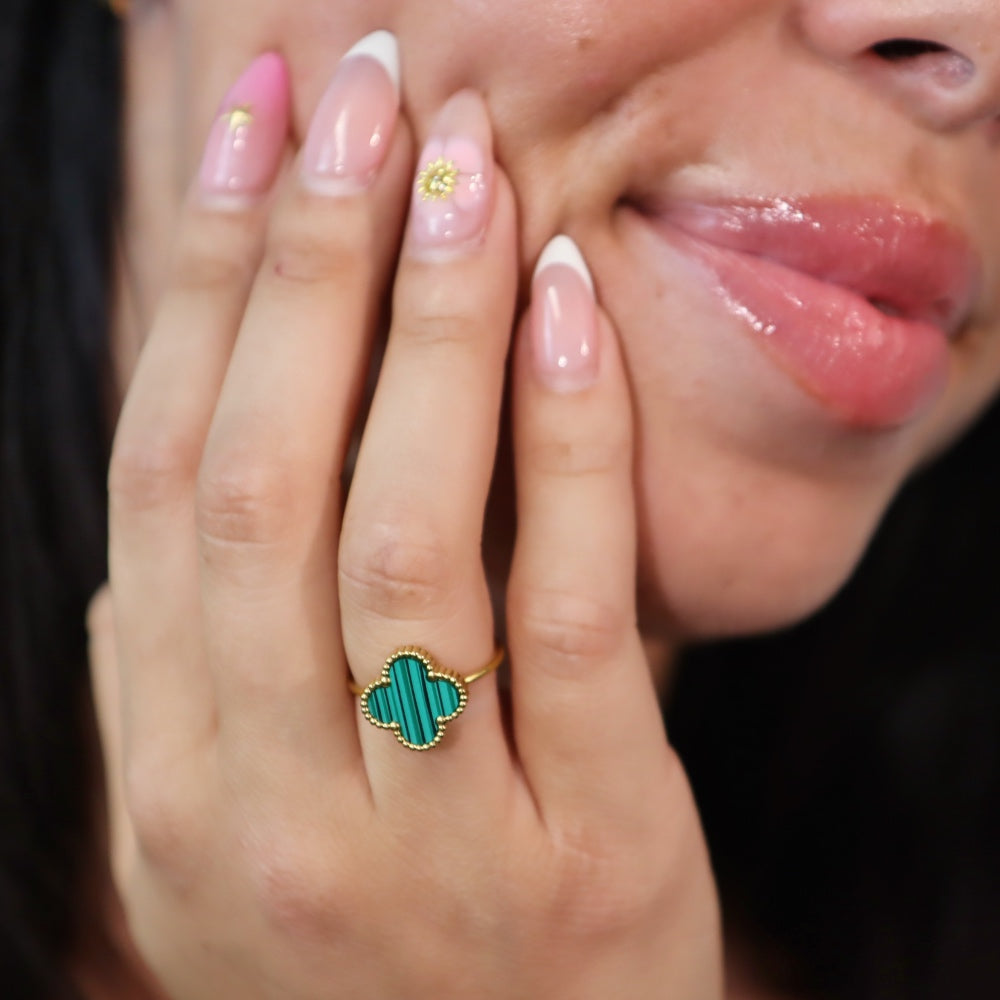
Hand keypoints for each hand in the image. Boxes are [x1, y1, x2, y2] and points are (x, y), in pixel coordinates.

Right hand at [89, 37, 721, 999]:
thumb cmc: (387, 950)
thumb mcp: (258, 820)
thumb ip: (213, 668)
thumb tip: (193, 485)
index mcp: (171, 782)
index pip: (169, 486)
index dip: (205, 295)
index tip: (253, 144)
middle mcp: (268, 807)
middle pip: (262, 484)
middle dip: (303, 269)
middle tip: (351, 102)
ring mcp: (424, 836)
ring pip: (403, 538)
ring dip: (425, 329)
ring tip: (458, 169)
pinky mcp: (583, 845)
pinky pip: (564, 615)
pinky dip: (563, 447)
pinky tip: (563, 307)